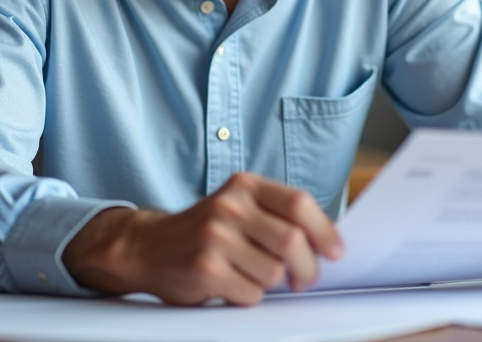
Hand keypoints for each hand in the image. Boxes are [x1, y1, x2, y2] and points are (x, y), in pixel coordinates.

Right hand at [62, 172, 343, 305]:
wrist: (145, 246)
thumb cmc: (203, 232)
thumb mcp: (236, 208)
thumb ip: (274, 216)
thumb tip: (327, 243)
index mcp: (244, 185)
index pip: (299, 203)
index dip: (325, 230)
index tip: (336, 252)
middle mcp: (229, 206)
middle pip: (293, 241)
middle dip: (308, 268)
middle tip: (304, 279)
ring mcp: (216, 237)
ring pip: (275, 273)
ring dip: (272, 284)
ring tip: (253, 277)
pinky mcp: (205, 268)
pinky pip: (251, 293)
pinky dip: (249, 296)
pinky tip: (232, 286)